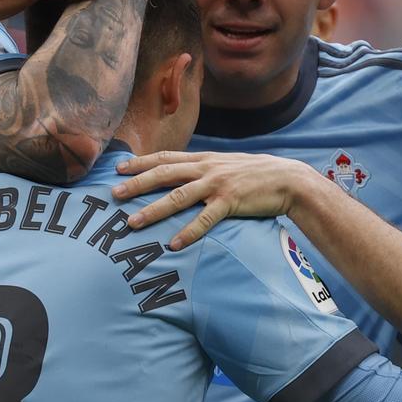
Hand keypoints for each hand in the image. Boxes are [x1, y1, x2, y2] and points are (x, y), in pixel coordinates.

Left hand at [112, 151, 318, 248]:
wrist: (287, 179)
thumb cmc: (254, 175)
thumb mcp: (224, 165)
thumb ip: (202, 169)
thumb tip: (180, 175)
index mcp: (203, 159)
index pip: (164, 158)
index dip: (140, 162)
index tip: (118, 169)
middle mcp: (206, 169)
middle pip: (164, 174)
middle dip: (137, 184)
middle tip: (114, 194)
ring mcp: (217, 184)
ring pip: (178, 196)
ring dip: (154, 209)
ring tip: (133, 222)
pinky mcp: (231, 202)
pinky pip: (205, 219)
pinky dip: (188, 232)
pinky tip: (174, 244)